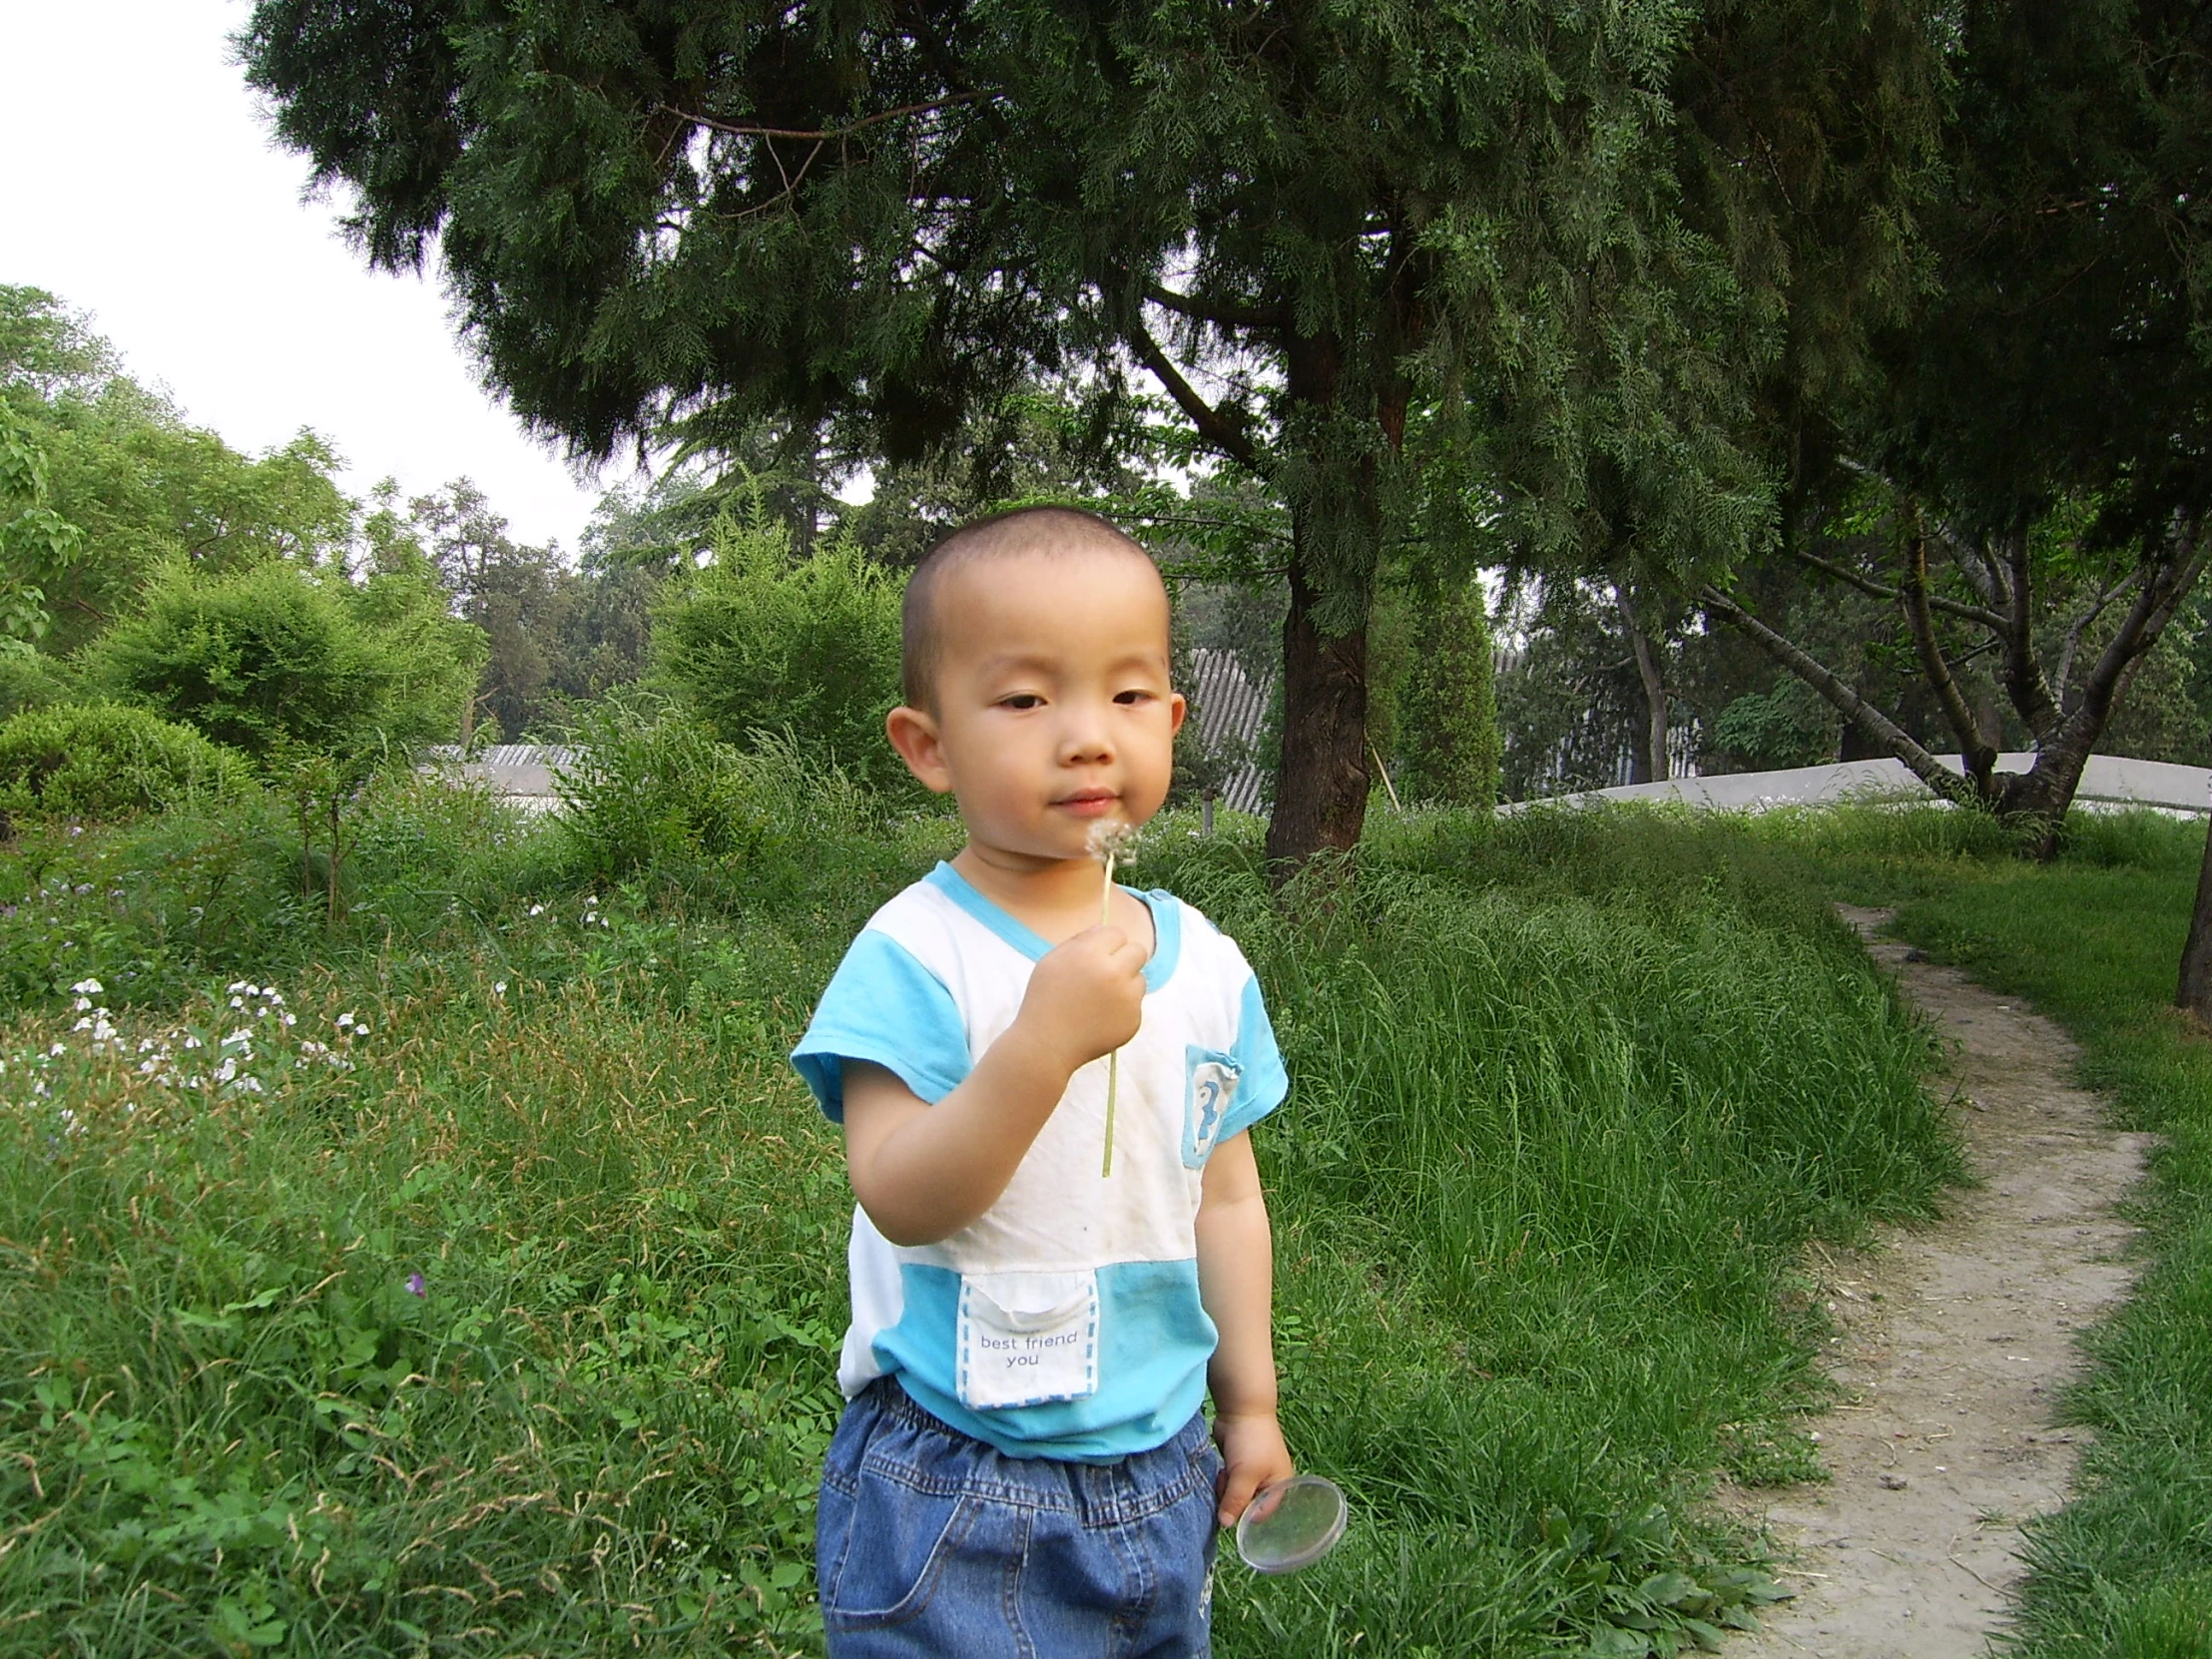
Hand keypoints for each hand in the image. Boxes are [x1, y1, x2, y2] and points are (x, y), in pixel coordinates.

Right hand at [1016, 925, 1148, 1072]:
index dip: (1107, 944)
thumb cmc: (1044, 1000)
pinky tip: (1101, 1018)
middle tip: (1107, 973)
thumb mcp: (1052, 961)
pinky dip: (1123, 1009)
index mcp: (1090, 954)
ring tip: (1099, 1000)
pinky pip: (1136, 1005)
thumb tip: (1103, 929)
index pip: (1117, 933)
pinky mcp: (1134, 1020)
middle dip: (1125, 958)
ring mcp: (1127, 998)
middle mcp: (1114, 973)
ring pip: (1140, 979)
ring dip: (1126, 984)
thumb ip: (1079, 940)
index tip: (1098, 956)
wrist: (1045, 1045)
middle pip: (1139, 951)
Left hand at [1211, 1410, 1293, 1527]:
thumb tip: (1225, 1525)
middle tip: (1227, 1482)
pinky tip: (1221, 1469)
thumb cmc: (1250, 1442)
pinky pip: (1228, 1484)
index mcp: (1278, 1487)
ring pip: (1234, 1495)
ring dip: (1225, 1488)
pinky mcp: (1238, 1466)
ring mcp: (1252, 1474)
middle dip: (1232, 1499)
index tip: (1230, 1505)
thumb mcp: (1245, 1475)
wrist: (1240, 1408)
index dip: (1244, 1514)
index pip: (1261, 1515)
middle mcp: (1267, 1483)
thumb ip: (1235, 1501)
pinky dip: (1223, 1480)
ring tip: (1224, 1472)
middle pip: (1246, 1506)